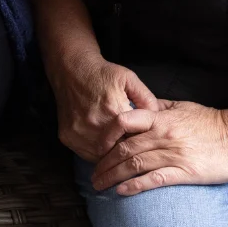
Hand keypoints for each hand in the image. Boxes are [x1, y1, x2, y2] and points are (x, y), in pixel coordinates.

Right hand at [44, 43, 161, 161]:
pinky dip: (96, 154)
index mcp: (114, 111)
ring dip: (110, 156)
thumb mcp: (130, 79)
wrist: (71, 69)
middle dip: (126, 153)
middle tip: (132, 151)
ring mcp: (79, 132)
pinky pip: (86, 154)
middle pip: (117, 152)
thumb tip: (159, 120)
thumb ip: (147, 100)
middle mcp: (95, 124)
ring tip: (117, 150)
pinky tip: (102, 146)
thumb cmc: (102, 74)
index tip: (143, 143)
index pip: (133, 141)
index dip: (139, 144)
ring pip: (101, 157)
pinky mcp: (67, 136)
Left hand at [90, 101, 227, 194]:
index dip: (105, 134)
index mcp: (161, 118)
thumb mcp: (183, 107)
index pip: (123, 121)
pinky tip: (121, 192)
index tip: (96, 147)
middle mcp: (163, 135)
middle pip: (123, 148)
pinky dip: (134, 186)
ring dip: (112, 176)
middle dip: (103, 163)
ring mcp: (174, 154)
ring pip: (134, 165)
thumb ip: (159, 107)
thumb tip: (137, 109)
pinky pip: (154, 179)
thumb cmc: (213, 122)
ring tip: (99, 186)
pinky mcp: (186, 172)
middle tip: (92, 174)